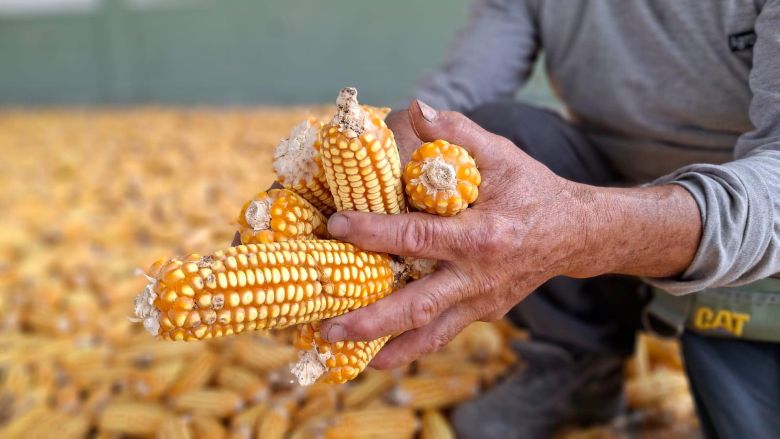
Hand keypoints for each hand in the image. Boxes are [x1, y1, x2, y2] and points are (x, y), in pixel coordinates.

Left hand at [319, 100, 588, 368]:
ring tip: (340, 353)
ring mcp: (482, 302)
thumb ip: (458, 133)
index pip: (419, 237)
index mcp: (483, 236)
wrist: (574, 234)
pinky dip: (407, 346)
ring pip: (429, 335)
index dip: (375, 232)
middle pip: (420, 307)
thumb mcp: (501, 154)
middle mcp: (480, 278)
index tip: (337, 226)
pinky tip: (375, 352)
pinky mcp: (482, 314)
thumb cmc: (531, 190)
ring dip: (385, 348)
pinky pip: (440, 335)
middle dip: (371, 320)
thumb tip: (415, 109)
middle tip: (327, 324)